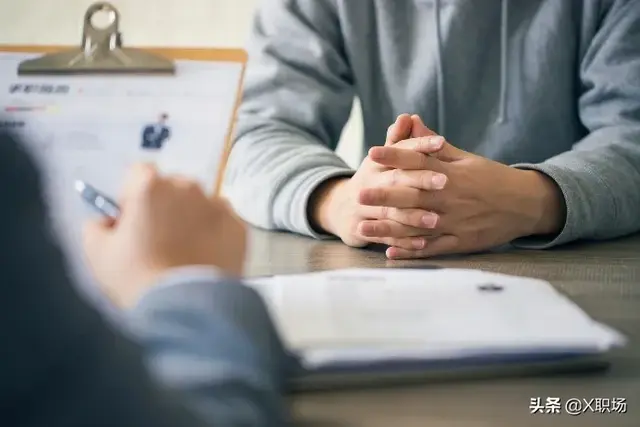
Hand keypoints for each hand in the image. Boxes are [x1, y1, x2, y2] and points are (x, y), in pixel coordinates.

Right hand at [83, 164, 246, 306]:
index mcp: (150, 186)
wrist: (187, 310)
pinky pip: (223, 223)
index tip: (133, 219)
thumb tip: (107, 221)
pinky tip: (204, 259)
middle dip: (165, 207)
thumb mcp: (98, 254)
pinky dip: (215, 235)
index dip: (132, 195)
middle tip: (158, 241)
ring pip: (200, 204)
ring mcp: (217, 206)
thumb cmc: (138, 280)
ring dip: (192, 219)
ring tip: (184, 253)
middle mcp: (188, 187)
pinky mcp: (239, 227)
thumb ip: (97, 226)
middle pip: (172, 187)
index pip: (138, 173)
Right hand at [309, 114, 443, 246]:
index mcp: (376, 163)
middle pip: (396, 181)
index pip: (400, 150)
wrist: (341, 208)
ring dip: (413, 216)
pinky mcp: (361, 229)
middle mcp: (368, 183)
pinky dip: (403, 241)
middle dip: (419, 180)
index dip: (419, 145)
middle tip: (445, 181)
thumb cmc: (374, 180)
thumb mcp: (382, 159)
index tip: (441, 142)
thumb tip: (407, 117)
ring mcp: (363, 208)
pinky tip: (423, 244)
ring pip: (391, 212)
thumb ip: (398, 140)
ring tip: (436, 219)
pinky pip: (386, 236)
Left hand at [361, 119, 565, 258]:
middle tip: (359, 193)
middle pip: (414, 196)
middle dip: (385, 195)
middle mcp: (451, 198)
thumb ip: (433, 145)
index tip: (373, 152)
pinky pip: (433, 248)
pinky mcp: (461, 242)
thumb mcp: (465, 158)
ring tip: (363, 227)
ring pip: (418, 226)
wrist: (526, 204)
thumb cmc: (491, 178)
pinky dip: (412, 251)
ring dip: (389, 228)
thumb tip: (410, 121)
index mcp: (452, 175)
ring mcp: (456, 222)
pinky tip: (390, 251)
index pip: (420, 162)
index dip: (395, 157)